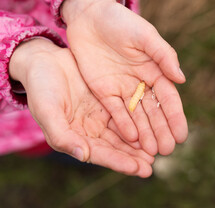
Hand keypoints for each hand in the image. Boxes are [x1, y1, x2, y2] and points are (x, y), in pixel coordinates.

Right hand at [9, 38, 153, 176]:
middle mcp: (91, 130)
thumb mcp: (47, 110)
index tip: (138, 168)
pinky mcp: (109, 101)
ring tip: (158, 149)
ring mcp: (101, 116)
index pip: (100, 154)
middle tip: (153, 165)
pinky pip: (127, 112)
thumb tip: (82, 155)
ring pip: (125, 132)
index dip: (119, 162)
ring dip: (141, 142)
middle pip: (116, 147)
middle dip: (135, 157)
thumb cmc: (41, 87)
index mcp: (75, 137)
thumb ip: (61, 134)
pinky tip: (153, 125)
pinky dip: (139, 120)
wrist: (46, 61)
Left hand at [62, 0, 187, 155]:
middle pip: (153, 112)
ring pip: (136, 116)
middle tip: (168, 150)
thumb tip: (181, 79)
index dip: (175, 117)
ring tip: (152, 152)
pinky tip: (131, 139)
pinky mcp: (104, 91)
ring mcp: (122, 89)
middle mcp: (141, 83)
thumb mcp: (145, 35)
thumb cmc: (121, 22)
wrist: (89, 16)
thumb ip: (163, 55)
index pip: (168, 99)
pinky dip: (123, 124)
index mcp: (155, 70)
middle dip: (161, 131)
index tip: (182, 135)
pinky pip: (115, 111)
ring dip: (145, 133)